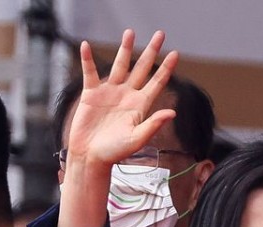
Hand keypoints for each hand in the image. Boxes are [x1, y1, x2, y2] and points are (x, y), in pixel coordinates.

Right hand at [57, 30, 177, 226]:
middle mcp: (127, 96)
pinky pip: (90, 72)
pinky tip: (86, 45)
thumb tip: (172, 112)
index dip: (166, 68)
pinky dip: (87, 59)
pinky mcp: (91, 94)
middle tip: (160, 34)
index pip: (156, 82)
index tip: (176, 53)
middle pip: (141, 68)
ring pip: (119, 65)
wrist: (91, 157)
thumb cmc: (114, 152)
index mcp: (140, 106)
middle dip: (151, 51)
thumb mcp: (136, 139)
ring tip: (130, 32)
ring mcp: (110, 93)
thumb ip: (153, 124)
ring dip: (124, 49)